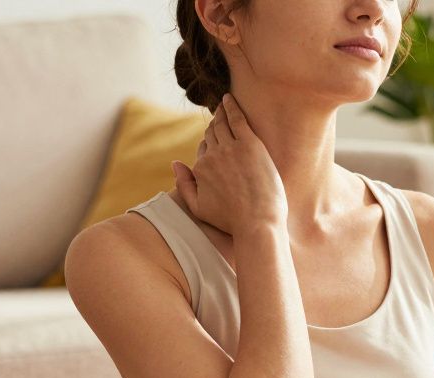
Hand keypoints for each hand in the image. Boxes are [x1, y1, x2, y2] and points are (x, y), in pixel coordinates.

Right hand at [171, 92, 287, 236]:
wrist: (257, 223)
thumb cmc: (231, 221)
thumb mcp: (199, 208)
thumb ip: (184, 185)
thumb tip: (175, 163)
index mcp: (200, 169)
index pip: (202, 149)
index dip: (208, 145)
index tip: (214, 141)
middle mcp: (212, 156)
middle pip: (211, 134)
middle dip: (214, 126)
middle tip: (218, 118)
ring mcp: (231, 148)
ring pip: (222, 124)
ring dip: (220, 113)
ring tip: (222, 106)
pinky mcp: (249, 144)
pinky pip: (237, 118)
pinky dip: (231, 106)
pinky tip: (228, 98)